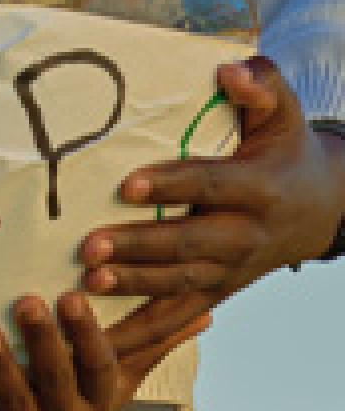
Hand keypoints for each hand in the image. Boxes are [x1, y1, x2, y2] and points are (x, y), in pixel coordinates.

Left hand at [0, 290, 205, 410]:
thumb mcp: (112, 391)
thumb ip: (151, 348)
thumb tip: (206, 310)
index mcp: (94, 402)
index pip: (100, 367)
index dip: (88, 335)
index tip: (74, 295)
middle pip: (57, 380)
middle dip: (45, 341)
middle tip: (29, 300)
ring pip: (15, 400)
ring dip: (0, 367)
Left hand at [81, 57, 344, 358]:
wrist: (322, 205)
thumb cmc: (285, 146)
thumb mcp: (282, 109)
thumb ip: (259, 85)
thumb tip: (228, 71)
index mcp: (260, 188)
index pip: (210, 186)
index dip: (171, 186)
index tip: (128, 185)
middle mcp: (248, 234)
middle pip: (191, 244)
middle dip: (141, 248)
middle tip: (91, 248)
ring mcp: (234, 269)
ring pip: (184, 285)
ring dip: (135, 288)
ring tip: (89, 284)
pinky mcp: (221, 291)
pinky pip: (183, 316)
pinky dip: (146, 332)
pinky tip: (105, 338)